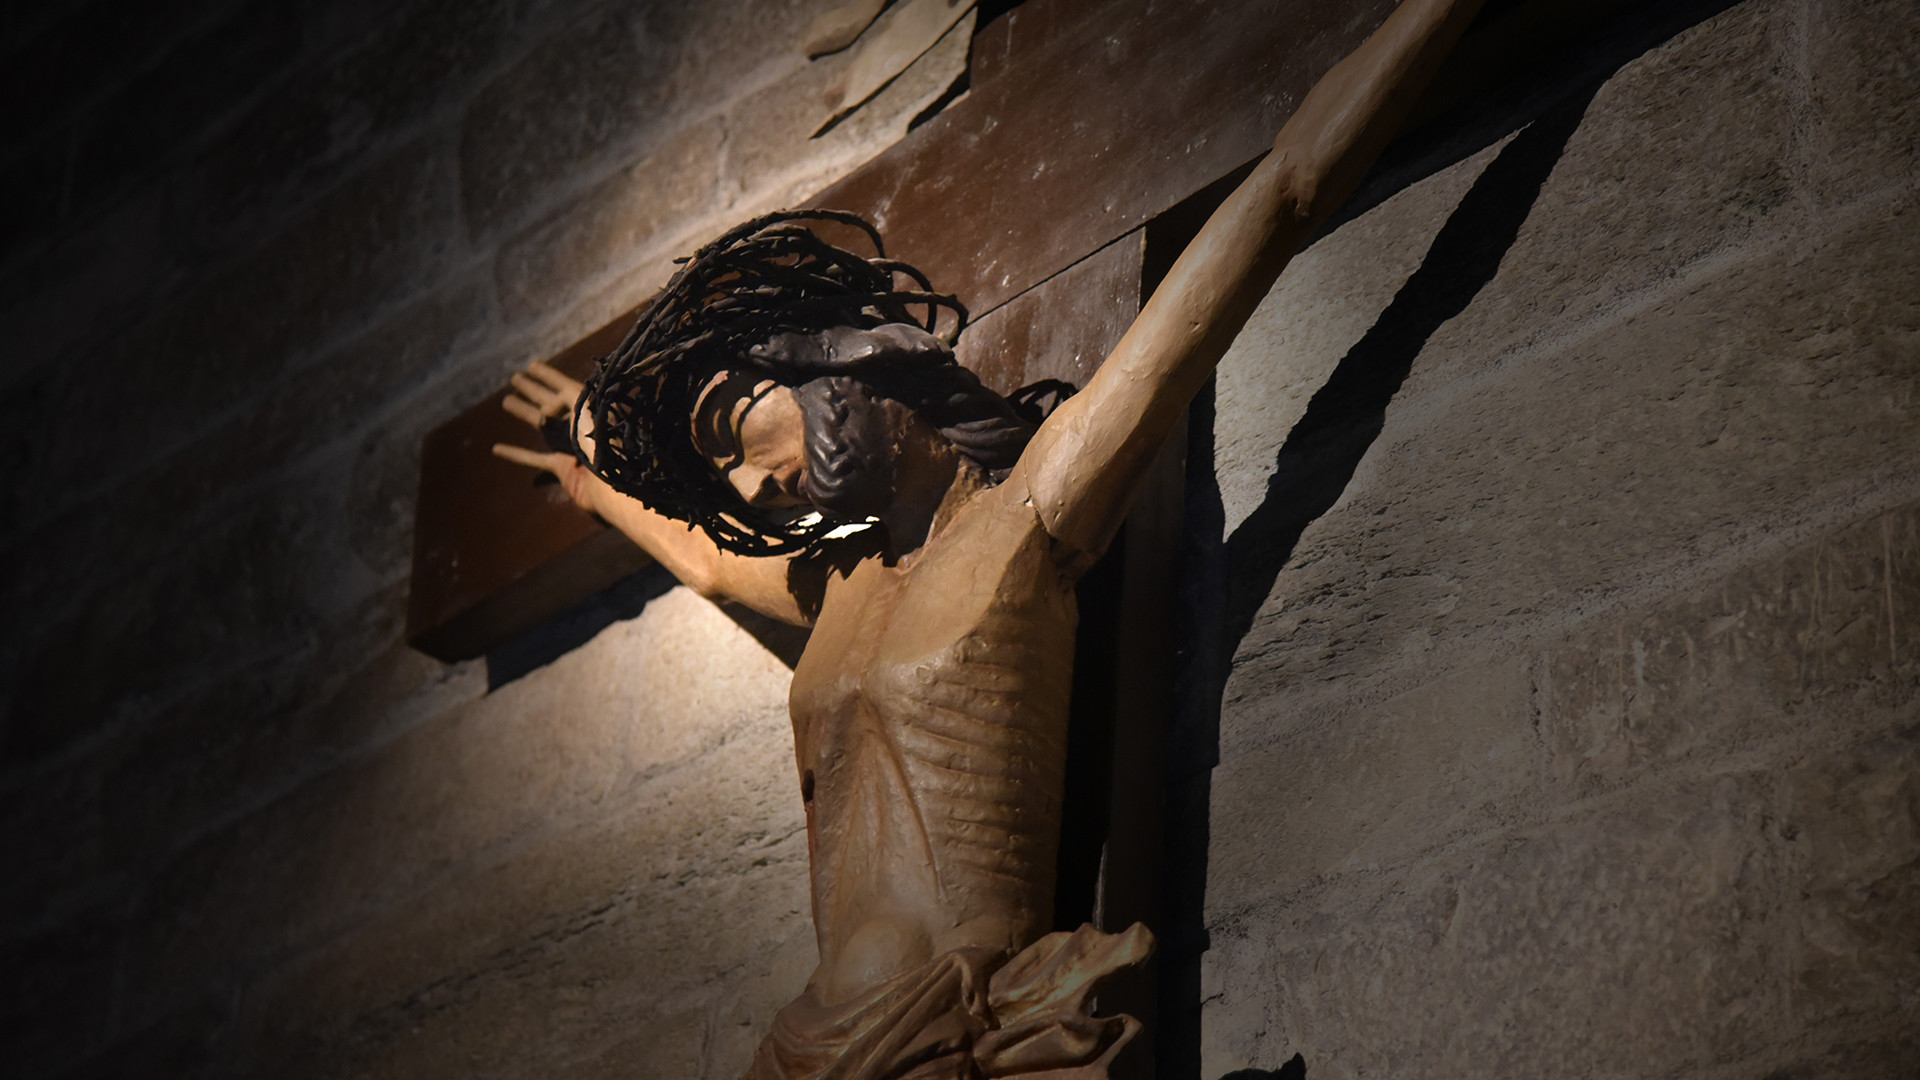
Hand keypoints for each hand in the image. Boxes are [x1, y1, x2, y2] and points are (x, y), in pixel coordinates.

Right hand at [491, 359, 596, 509]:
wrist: (612, 486)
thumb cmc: (605, 446)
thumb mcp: (588, 410)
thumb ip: (568, 399)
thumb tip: (546, 409)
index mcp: (592, 411)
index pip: (566, 386)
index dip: (548, 375)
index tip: (531, 365)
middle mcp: (581, 427)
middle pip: (552, 403)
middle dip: (534, 389)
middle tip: (515, 378)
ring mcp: (571, 448)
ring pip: (541, 426)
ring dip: (523, 412)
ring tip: (505, 400)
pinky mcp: (562, 469)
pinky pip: (534, 459)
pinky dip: (515, 454)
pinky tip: (496, 448)